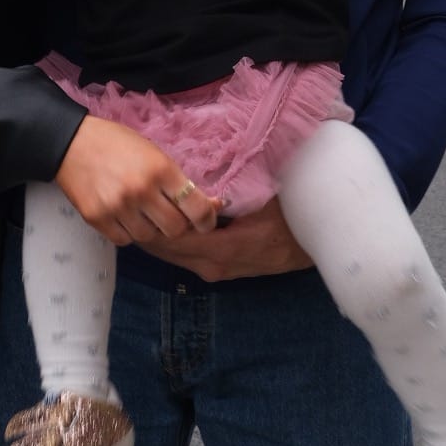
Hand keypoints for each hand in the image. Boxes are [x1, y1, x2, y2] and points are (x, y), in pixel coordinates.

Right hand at [55, 115, 221, 247]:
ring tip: (143, 210)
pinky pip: (125, 240)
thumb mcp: (153, 152)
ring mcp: (117, 207)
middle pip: (175, 229)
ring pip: (150, 237)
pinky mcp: (97, 219)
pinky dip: (129, 231)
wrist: (71, 142)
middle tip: (172, 214)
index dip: (207, 219)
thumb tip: (210, 205)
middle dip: (178, 224)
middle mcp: (141, 190)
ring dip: (151, 228)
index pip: (196, 208)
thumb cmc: (117, 143)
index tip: (207, 221)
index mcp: (160, 169)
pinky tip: (124, 214)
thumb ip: (177, 179)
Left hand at [138, 197, 312, 282]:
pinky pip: (187, 258)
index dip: (153, 221)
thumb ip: (231, 190)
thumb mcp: (262, 198)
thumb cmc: (290, 216)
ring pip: (175, 257)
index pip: (175, 239)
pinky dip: (172, 243)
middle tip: (128, 206)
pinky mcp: (220, 272)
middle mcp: (214, 266)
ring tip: (138, 213)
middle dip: (147, 231)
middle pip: (168, 252)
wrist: (316, 246)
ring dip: (157, 238)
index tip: (138, 199)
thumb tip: (201, 173)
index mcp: (222, 249)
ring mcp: (217, 272)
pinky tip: (161, 226)